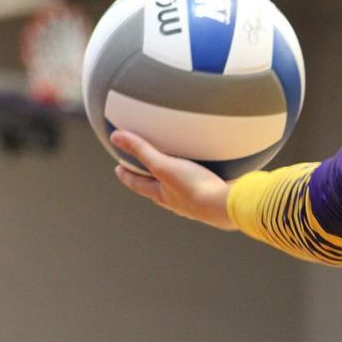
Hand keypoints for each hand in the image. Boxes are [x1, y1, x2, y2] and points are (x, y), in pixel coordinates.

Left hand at [110, 130, 235, 230]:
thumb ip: (142, 150)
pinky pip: (201, 188)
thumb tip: (116, 137)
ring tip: (176, 172)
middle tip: (144, 171)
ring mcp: (195, 201)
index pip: (138, 184)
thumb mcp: (163, 165)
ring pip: (179, 191)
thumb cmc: (193, 188)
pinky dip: (198, 181)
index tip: (119, 169)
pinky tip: (207, 175)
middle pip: (157, 190)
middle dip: (149, 181)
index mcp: (162, 195)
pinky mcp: (213, 197)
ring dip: (174, 183)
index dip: (127, 176)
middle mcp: (176, 201)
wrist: (224, 204)